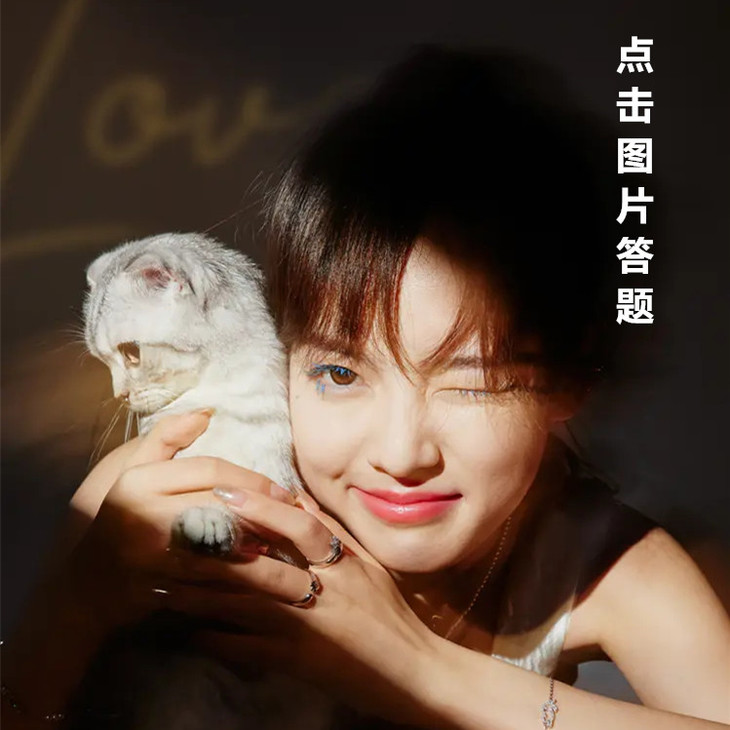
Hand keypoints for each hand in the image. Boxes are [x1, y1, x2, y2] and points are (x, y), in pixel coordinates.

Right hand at [66, 410, 292, 631]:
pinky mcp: (159, 590)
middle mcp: (144, 515)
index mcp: (140, 481)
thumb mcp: (134, 472)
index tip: (284, 492)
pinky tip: (271, 588)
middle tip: (301, 527)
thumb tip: (207, 412)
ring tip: (297, 562)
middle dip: (268, 516)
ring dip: (267, 560)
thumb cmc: (120, 520)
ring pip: (224, 552)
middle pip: (223, 507)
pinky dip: (247, 587)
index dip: (253, 479)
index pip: (211, 469)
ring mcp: (151, 556)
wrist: (87, 586)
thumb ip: (166, 439)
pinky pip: (214, 588)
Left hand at [160, 486, 445, 725]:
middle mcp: (322, 591)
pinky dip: (217, 640)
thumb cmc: (390, 614)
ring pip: (244, 605)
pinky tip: (188, 633)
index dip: (261, 506)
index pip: (298, 525)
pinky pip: (247, 650)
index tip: (224, 490)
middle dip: (213, 550)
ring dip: (202, 594)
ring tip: (165, 581)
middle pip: (259, 564)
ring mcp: (306, 629)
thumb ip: (333, 534)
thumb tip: (296, 500)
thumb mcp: (367, 567)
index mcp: (342, 564)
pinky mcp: (296, 662)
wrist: (410, 672)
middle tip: (173, 534)